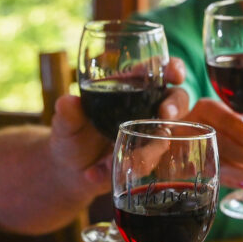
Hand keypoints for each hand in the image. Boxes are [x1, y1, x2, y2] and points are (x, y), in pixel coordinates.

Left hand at [49, 57, 188, 193]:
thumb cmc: (71, 136)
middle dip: (175, 107)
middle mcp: (147, 109)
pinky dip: (128, 169)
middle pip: (177, 100)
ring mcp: (150, 136)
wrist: (69, 170)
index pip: (159, 70)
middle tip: (165, 117)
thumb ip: (68, 113)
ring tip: (129, 162)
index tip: (176, 75)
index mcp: (130, 88)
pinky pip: (149, 165)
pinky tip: (100, 173)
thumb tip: (67, 102)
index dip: (172, 68)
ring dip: (151, 150)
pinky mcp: (147, 161)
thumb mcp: (66, 124)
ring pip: (166, 136)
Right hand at [183, 98, 242, 187]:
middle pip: (220, 142)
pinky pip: (207, 176)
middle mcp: (193, 125)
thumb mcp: (230, 118)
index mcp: (206, 108)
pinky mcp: (181, 165)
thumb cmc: (217, 124)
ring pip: (213, 162)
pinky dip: (229, 180)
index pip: (227, 120)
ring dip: (239, 172)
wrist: (188, 133)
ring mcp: (184, 146)